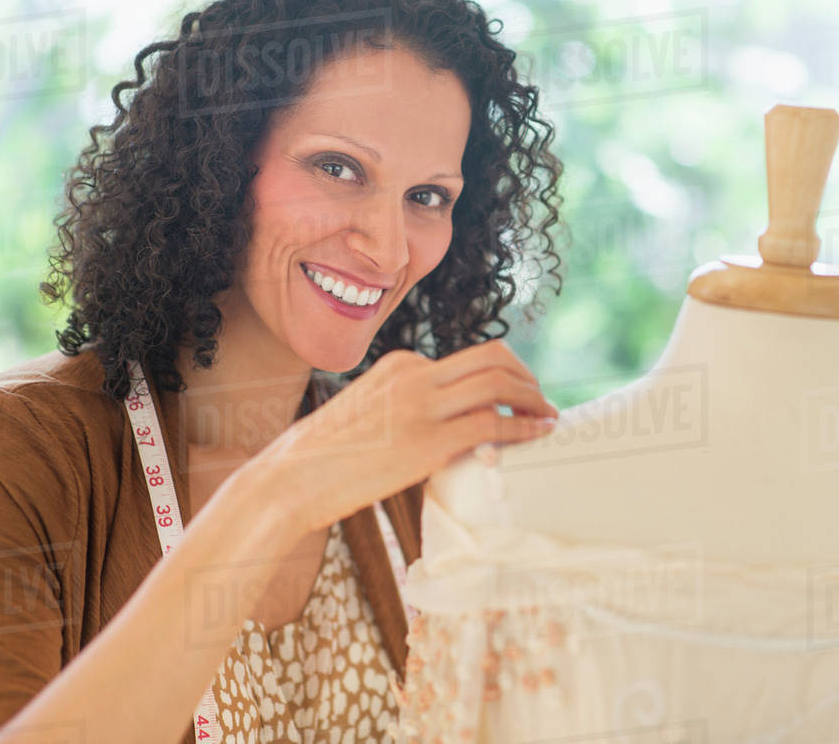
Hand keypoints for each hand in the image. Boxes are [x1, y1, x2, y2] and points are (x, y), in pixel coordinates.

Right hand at [244, 338, 558, 539]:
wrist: (290, 479)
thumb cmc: (325, 458)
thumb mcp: (371, 415)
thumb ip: (408, 410)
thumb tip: (449, 430)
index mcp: (401, 364)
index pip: (470, 357)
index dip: (506, 373)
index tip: (522, 392)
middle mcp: (415, 374)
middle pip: (495, 358)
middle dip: (528, 378)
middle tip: (543, 402)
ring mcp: (422, 405)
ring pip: (500, 384)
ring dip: (534, 399)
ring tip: (548, 418)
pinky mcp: (428, 440)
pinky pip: (493, 424)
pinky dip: (524, 427)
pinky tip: (538, 435)